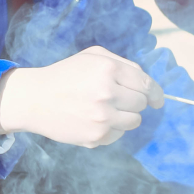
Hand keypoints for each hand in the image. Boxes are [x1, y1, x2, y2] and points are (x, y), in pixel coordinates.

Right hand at [0, 45, 163, 145]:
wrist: (35, 100)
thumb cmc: (65, 75)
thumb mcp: (92, 56)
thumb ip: (122, 64)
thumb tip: (147, 83)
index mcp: (108, 70)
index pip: (146, 85)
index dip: (156, 93)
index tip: (157, 100)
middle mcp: (107, 94)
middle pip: (141, 103)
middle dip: (134, 101)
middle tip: (117, 98)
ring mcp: (102, 118)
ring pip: (134, 121)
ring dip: (125, 116)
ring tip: (105, 109)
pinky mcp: (96, 137)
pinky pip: (118, 135)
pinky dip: (112, 128)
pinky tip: (94, 120)